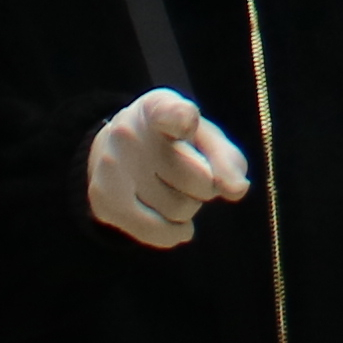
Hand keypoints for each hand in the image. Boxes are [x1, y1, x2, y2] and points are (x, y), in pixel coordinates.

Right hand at [85, 87, 252, 248]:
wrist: (113, 151)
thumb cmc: (172, 143)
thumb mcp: (202, 137)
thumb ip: (227, 158)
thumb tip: (237, 189)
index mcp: (157, 108)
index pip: (170, 113)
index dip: (182, 119)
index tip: (188, 122)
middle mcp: (129, 133)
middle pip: (199, 179)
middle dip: (206, 185)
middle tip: (191, 174)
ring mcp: (113, 167)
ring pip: (179, 210)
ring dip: (188, 207)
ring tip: (172, 190)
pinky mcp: (104, 199)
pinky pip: (157, 232)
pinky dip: (175, 233)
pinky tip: (179, 225)